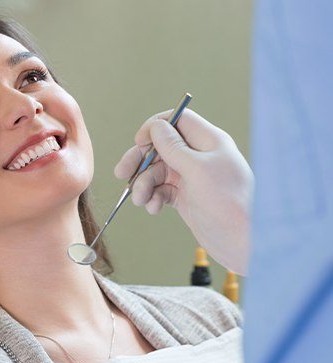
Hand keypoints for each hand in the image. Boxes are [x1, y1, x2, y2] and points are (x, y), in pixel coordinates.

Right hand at [114, 108, 253, 274]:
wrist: (240, 241)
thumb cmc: (228, 202)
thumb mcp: (197, 170)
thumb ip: (173, 147)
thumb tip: (156, 127)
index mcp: (208, 141)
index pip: (177, 121)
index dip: (155, 128)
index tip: (139, 142)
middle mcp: (199, 156)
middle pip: (160, 147)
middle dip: (140, 160)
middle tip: (122, 173)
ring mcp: (191, 177)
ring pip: (157, 172)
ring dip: (144, 184)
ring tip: (141, 200)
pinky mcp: (185, 196)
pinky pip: (161, 190)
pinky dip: (153, 197)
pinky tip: (154, 208)